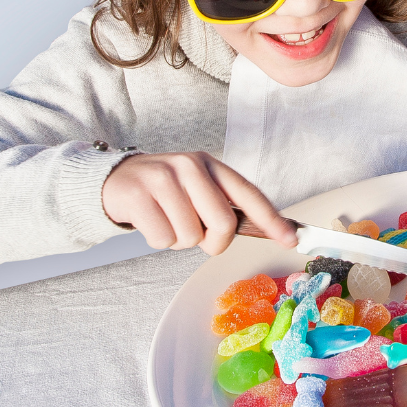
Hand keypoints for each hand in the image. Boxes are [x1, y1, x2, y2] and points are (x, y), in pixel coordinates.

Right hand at [101, 151, 296, 254]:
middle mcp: (190, 166)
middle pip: (223, 223)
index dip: (272, 219)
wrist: (116, 180)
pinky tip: (150, 221)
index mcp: (210, 165)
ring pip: (190, 236)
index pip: (249, 193)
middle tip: (197, 235)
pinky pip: (163, 238)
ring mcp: (163, 178)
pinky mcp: (138, 195)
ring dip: (180, 241)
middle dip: (212, 241)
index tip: (290, 239)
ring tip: (167, 220)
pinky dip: (158, 240)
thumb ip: (223, 206)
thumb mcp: (196, 188)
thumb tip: (263, 230)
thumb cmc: (164, 191)